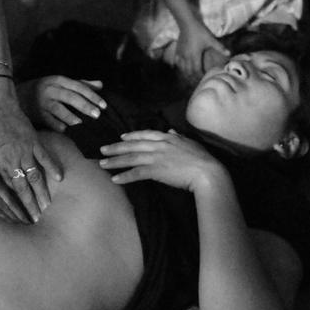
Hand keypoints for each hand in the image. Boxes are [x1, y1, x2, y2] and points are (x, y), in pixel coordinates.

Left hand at [0, 99, 62, 221]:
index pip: (9, 192)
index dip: (14, 205)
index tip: (19, 218)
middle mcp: (13, 162)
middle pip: (24, 189)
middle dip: (30, 206)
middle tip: (36, 220)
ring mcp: (26, 152)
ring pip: (36, 177)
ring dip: (42, 193)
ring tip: (48, 206)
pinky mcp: (35, 142)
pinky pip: (46, 158)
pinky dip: (53, 167)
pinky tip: (60, 178)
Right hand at [0, 152, 28, 222]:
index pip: (9, 188)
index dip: (19, 198)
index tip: (27, 207)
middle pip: (11, 197)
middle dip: (23, 209)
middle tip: (33, 219)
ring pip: (6, 204)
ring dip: (17, 215)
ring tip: (27, 224)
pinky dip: (5, 217)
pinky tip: (12, 224)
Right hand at [17, 76, 105, 130]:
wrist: (19, 94)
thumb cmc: (45, 88)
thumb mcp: (61, 83)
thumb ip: (81, 84)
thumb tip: (100, 84)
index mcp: (59, 80)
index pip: (79, 87)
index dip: (92, 95)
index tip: (104, 105)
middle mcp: (51, 89)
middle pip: (71, 97)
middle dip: (85, 106)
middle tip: (97, 115)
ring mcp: (43, 102)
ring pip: (59, 109)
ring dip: (72, 117)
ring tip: (82, 124)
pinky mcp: (36, 113)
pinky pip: (49, 121)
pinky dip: (58, 125)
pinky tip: (66, 130)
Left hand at [98, 129, 228, 192]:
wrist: (207, 171)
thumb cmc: (202, 158)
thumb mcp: (190, 142)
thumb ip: (178, 136)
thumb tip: (172, 130)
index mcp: (167, 138)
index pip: (145, 134)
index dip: (132, 136)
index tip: (121, 137)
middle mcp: (159, 145)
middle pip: (133, 145)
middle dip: (116, 147)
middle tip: (102, 149)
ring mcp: (156, 158)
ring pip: (131, 158)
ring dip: (115, 161)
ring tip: (102, 164)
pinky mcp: (156, 171)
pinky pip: (136, 173)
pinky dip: (124, 176)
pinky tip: (115, 179)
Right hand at [175, 23, 228, 84]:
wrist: (187, 23)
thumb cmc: (199, 31)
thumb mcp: (211, 39)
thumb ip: (220, 47)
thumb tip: (230, 53)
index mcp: (195, 56)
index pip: (196, 70)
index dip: (200, 76)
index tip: (204, 78)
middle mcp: (187, 57)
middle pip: (189, 72)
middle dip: (194, 77)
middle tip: (199, 80)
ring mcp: (181, 54)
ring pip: (182, 68)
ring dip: (187, 74)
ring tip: (191, 77)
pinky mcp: (177, 51)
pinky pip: (177, 62)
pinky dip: (180, 67)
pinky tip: (182, 68)